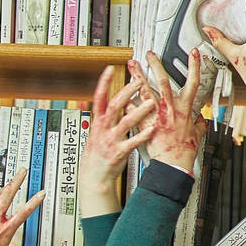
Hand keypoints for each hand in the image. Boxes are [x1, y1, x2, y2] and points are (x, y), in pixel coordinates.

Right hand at [80, 66, 154, 215]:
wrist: (93, 177)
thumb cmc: (99, 152)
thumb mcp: (97, 131)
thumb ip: (105, 116)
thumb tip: (112, 99)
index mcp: (98, 122)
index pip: (99, 98)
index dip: (104, 83)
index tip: (111, 68)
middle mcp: (103, 129)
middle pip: (114, 106)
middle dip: (126, 93)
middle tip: (138, 80)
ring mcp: (110, 141)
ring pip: (124, 123)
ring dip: (138, 112)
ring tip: (151, 102)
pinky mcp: (118, 153)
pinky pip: (131, 143)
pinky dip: (142, 136)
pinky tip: (152, 129)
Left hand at [138, 52, 209, 173]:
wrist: (173, 164)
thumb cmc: (184, 151)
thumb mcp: (197, 133)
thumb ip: (199, 123)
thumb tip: (201, 119)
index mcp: (185, 109)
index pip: (193, 82)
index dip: (195, 66)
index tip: (193, 54)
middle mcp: (171, 109)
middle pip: (164, 81)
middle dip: (157, 65)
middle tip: (150, 55)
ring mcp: (157, 115)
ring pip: (146, 91)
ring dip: (137, 77)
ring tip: (131, 66)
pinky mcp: (145, 124)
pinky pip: (133, 110)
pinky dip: (127, 101)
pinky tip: (120, 93)